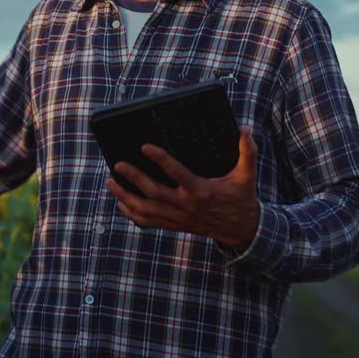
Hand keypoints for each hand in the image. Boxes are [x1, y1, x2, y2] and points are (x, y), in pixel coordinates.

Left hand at [107, 126, 260, 250]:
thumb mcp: (246, 175)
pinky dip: (132, 215)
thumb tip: (246, 129)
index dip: (160, 159)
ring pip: (146, 210)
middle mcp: (186, 205)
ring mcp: (178, 217)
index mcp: (201, 190)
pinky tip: (121, 204)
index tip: (145, 147)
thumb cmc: (241, 198)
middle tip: (118, 164)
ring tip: (110, 182)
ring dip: (125, 197)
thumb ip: (247, 152)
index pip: (176, 173)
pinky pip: (149, 223)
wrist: (241, 230)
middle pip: (154, 192)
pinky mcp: (174, 225)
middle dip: (134, 178)